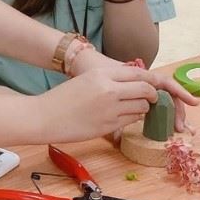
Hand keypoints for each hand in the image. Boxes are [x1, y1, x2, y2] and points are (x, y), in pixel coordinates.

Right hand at [36, 63, 196, 142]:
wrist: (44, 116)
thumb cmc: (62, 99)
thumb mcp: (86, 80)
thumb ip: (109, 80)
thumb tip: (133, 84)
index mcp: (102, 74)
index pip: (139, 73)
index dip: (151, 81)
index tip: (155, 86)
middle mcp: (109, 89)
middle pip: (145, 90)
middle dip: (152, 96)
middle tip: (150, 100)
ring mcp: (110, 109)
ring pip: (141, 107)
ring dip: (141, 109)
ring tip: (132, 109)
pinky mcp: (108, 126)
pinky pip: (130, 121)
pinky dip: (131, 119)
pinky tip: (121, 118)